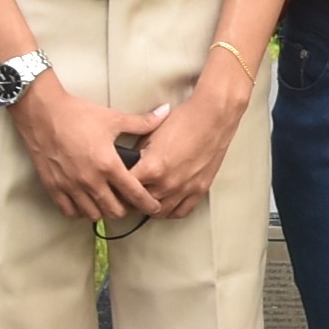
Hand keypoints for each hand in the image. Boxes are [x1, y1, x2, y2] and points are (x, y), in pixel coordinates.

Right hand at [11, 80, 156, 227]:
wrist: (43, 112)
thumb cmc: (78, 114)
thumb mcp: (113, 118)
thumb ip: (142, 122)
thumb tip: (165, 112)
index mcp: (108, 164)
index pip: (134, 193)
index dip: (148, 204)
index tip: (154, 208)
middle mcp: (90, 180)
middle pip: (115, 211)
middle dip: (126, 209)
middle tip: (129, 202)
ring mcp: (70, 186)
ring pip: (93, 215)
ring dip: (103, 211)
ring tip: (108, 201)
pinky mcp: (53, 187)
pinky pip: (70, 211)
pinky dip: (80, 211)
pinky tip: (85, 202)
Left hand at [124, 57, 258, 222]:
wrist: (214, 116)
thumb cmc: (185, 119)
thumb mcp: (152, 133)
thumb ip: (139, 154)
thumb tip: (131, 163)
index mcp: (151, 168)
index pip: (125, 188)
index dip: (117, 188)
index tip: (115, 187)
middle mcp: (167, 183)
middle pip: (139, 204)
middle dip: (131, 200)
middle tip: (127, 195)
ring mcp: (184, 189)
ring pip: (159, 212)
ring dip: (150, 207)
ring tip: (145, 200)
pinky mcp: (199, 189)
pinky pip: (181, 211)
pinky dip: (171, 210)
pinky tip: (166, 204)